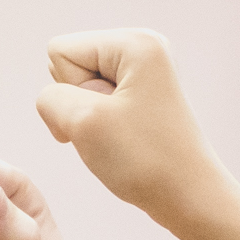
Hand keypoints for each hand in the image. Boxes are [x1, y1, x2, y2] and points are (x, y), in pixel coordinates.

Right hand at [34, 30, 237, 236]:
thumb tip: (53, 99)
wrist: (189, 197)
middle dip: (77, 103)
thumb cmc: (146, 160)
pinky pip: (95, 103)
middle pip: (69, 65)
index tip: (102, 118)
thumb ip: (50, 98)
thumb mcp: (83, 122)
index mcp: (134, 42)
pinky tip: (121, 140)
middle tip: (112, 129)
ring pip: (79, 88)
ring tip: (118, 136)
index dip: (69, 92)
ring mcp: (143, 71)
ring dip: (87, 119)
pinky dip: (98, 126)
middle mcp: (142, 47)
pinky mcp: (141, 95)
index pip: (60, 52)